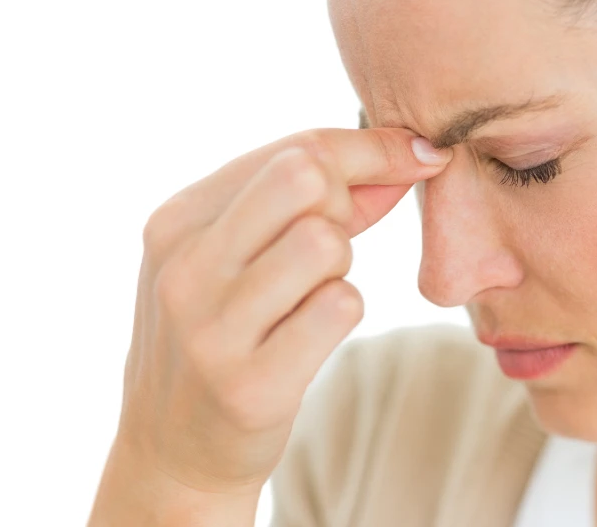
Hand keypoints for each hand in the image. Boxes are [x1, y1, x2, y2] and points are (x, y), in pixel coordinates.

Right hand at [113, 127, 450, 495]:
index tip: (423, 155)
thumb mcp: (242, 256)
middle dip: (342, 203)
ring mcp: (211, 328)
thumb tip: (413, 155)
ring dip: (340, 267)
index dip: (371, 147)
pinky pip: (340, 307)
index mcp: (177, 221)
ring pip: (325, 242)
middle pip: (304, 177)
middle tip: (330, 246)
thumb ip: (322, 202)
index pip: (292, 149)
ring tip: (308, 297)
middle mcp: (184, 267)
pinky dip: (343, 312)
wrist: (174, 449)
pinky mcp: (250, 384)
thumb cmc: (225, 334)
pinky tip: (310, 334)